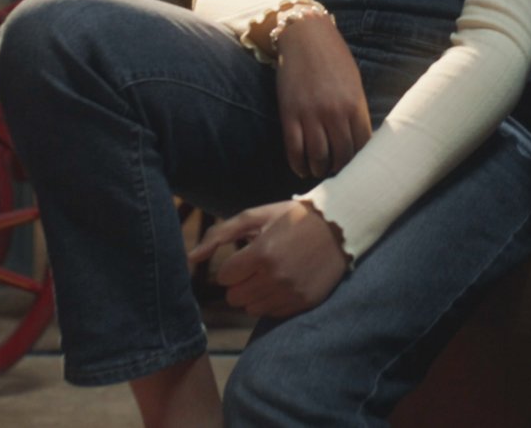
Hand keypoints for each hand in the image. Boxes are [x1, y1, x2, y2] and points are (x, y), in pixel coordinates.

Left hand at [187, 200, 346, 317]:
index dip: (232, 266)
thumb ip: (220, 234)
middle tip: (256, 267)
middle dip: (240, 282)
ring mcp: (291, 293)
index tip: (245, 257)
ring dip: (255, 294)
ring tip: (270, 275)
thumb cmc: (292, 218)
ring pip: (251, 308)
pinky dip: (272, 301)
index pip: (225, 277)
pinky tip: (284, 283)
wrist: (340, 227)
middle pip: (235, 297)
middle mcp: (275, 277)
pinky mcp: (304, 303)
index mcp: (261, 253)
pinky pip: (272, 314)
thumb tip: (191, 257)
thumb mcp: (257, 216)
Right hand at [273, 13, 371, 178]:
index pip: (362, 146)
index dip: (358, 162)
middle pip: (341, 155)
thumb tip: (359, 140)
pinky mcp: (290, 114)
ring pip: (318, 157)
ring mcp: (311, 115)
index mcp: (355, 105)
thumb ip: (356, 111)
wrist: (305, 36)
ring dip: (319, 169)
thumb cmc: (333, 58)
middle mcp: (335, 113)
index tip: (354, 167)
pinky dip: (298, 164)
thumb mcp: (353, 83)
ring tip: (319, 170)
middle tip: (335, 171)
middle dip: (339, 168)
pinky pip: (294, 149)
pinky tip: (301, 168)